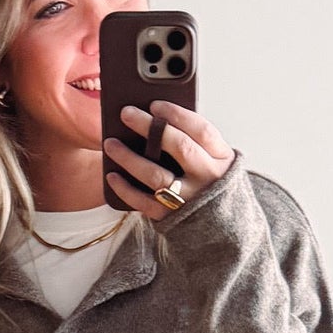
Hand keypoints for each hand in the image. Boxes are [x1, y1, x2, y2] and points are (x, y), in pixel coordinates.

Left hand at [104, 100, 234, 220]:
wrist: (221, 228)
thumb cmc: (210, 184)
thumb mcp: (215, 161)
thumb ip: (196, 142)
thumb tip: (157, 116)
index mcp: (222, 158)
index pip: (201, 130)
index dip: (177, 114)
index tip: (155, 104)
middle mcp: (208, 178)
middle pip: (178, 146)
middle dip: (150, 127)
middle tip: (126, 113)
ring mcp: (189, 199)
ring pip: (156, 174)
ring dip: (130, 157)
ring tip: (111, 143)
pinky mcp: (172, 217)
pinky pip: (144, 201)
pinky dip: (125, 188)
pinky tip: (111, 175)